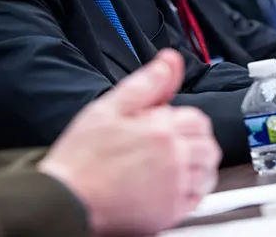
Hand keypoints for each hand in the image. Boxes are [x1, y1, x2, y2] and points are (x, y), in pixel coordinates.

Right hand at [38, 50, 220, 236]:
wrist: (68, 198)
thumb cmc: (82, 156)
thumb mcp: (107, 108)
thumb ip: (144, 84)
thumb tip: (168, 62)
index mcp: (161, 130)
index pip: (198, 119)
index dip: (181, 119)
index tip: (164, 126)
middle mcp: (174, 158)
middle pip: (208, 146)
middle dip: (192, 142)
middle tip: (166, 146)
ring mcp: (174, 187)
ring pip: (207, 174)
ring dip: (196, 167)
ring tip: (169, 166)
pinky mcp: (171, 212)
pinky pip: (198, 199)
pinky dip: (190, 192)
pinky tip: (167, 186)